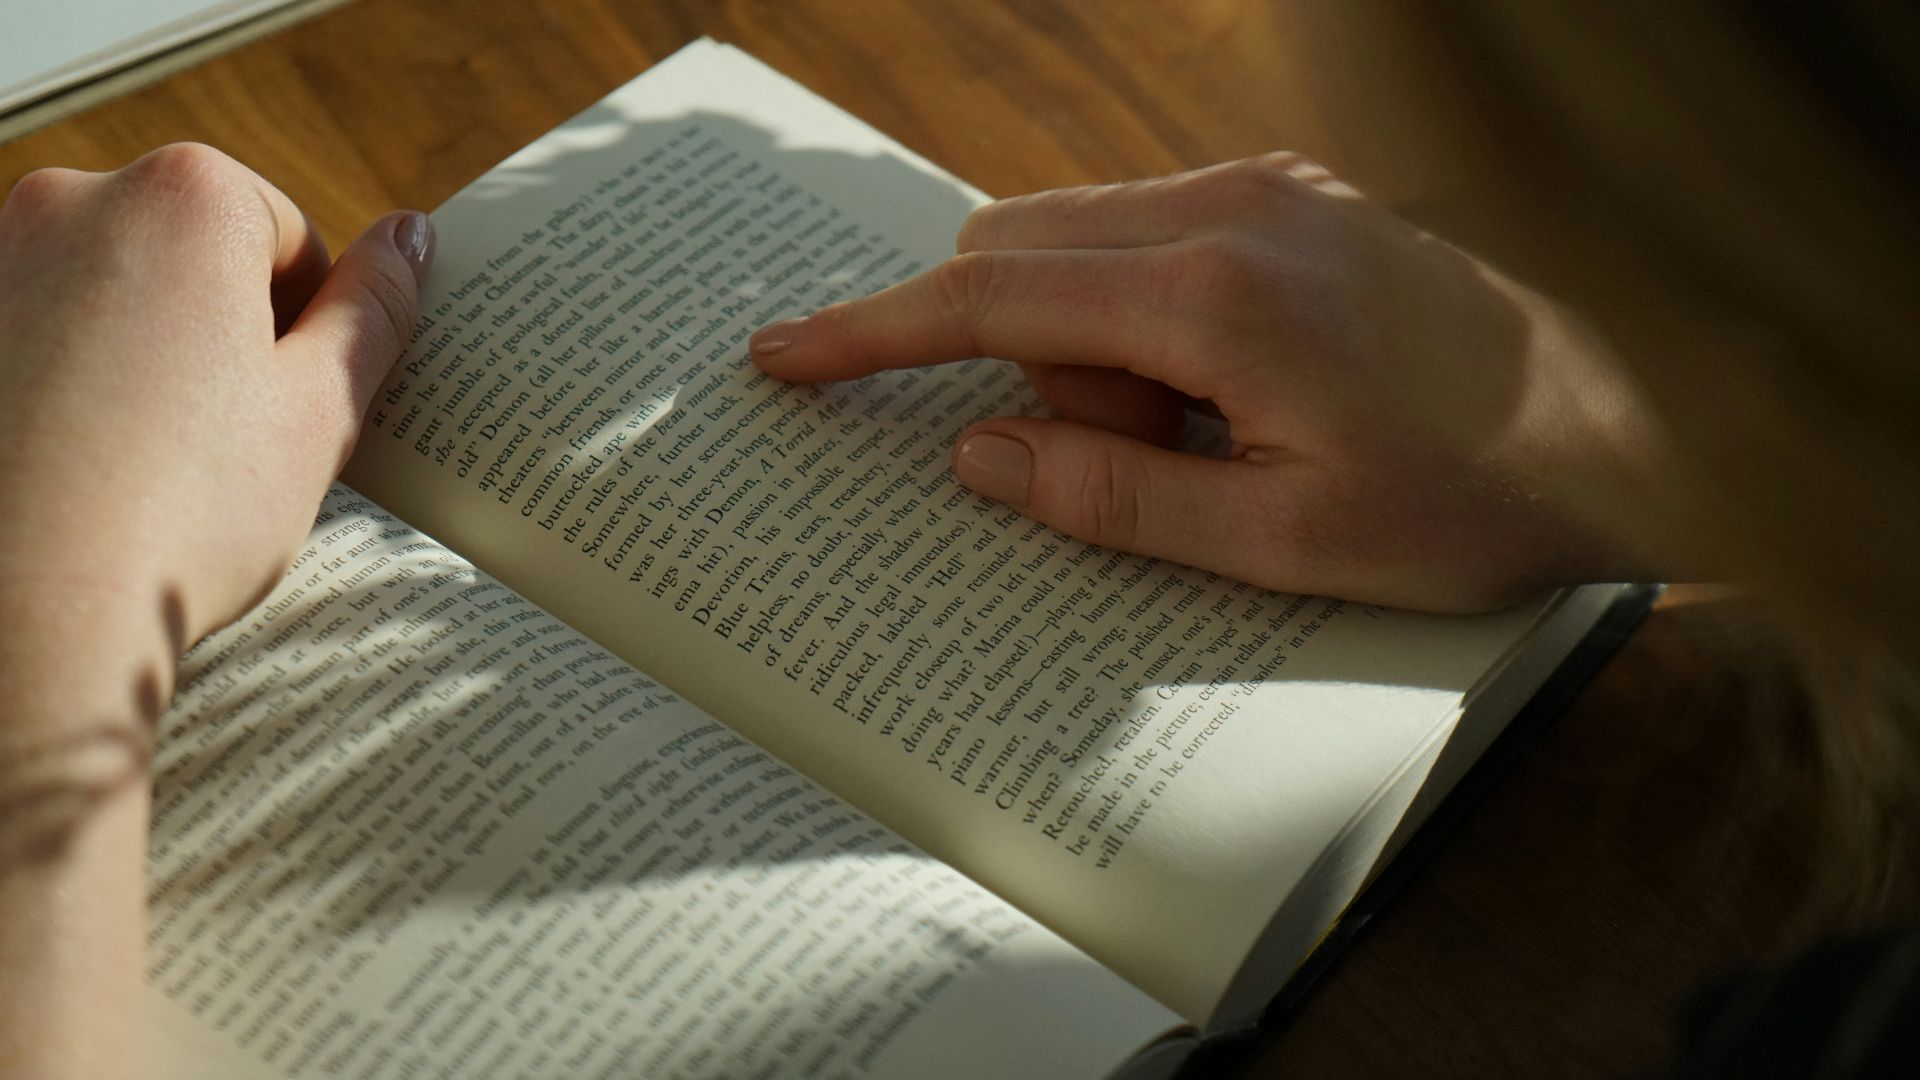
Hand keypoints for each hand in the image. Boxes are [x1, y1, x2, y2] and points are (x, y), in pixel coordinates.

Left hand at [0, 143, 425, 1078]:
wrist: (0, 618)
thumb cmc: (156, 531)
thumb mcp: (313, 428)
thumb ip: (380, 319)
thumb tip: (426, 243)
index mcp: (190, 206)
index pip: (280, 242)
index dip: (297, 348)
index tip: (279, 434)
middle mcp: (67, 202)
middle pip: (178, 266)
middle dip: (208, 356)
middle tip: (211, 476)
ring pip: (86, 308)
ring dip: (121, 384)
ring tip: (132, 502)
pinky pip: (4, 344)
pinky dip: (34, 404)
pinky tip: (51, 494)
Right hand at [751, 154, 1666, 610]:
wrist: (1634, 413)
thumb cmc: (1472, 495)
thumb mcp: (1284, 544)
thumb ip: (1112, 497)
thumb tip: (981, 458)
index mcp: (1213, 299)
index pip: (986, 300)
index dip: (869, 333)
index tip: (782, 355)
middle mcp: (1229, 210)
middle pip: (1018, 253)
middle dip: (1020, 362)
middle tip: (1132, 456)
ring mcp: (1267, 187)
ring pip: (1081, 239)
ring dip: (1091, 343)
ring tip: (1219, 434)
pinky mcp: (1295, 191)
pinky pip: (1152, 232)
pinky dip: (1142, 311)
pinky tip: (1240, 386)